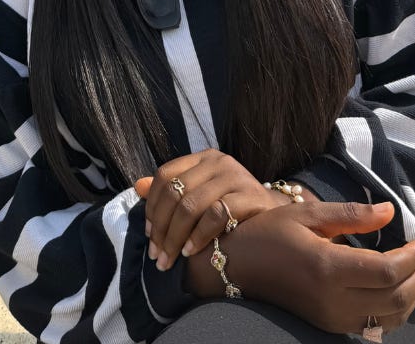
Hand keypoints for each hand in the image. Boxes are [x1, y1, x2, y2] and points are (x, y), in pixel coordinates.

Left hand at [134, 149, 308, 269]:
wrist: (277, 217)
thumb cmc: (234, 207)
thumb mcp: (201, 194)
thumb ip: (171, 191)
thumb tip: (137, 186)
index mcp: (203, 157)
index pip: (165, 175)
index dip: (152, 205)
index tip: (149, 234)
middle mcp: (218, 161)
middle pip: (175, 192)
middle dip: (161, 227)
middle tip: (157, 255)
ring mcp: (235, 176)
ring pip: (190, 205)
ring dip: (175, 236)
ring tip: (170, 258)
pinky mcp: (250, 196)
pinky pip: (214, 215)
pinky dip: (198, 236)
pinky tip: (191, 251)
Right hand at [189, 200, 414, 335]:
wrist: (239, 266)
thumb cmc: (270, 233)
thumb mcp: (307, 214)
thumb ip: (351, 215)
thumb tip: (390, 212)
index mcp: (327, 267)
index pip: (386, 271)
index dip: (412, 259)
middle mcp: (333, 299)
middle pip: (395, 297)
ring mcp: (332, 317)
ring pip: (390, 315)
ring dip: (414, 293)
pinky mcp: (331, 325)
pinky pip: (375, 323)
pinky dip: (396, 307)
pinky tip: (400, 287)